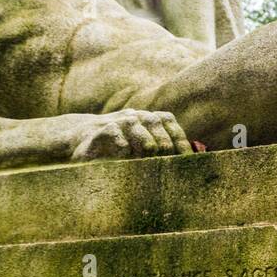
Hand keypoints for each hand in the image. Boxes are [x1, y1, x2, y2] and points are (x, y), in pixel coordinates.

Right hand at [70, 109, 191, 162]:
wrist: (83, 141)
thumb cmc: (118, 149)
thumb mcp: (141, 150)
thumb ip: (163, 151)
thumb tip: (192, 160)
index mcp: (147, 120)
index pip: (167, 120)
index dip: (178, 137)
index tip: (186, 155)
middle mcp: (134, 117)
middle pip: (154, 120)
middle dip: (163, 139)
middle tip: (168, 156)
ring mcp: (115, 121)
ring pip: (133, 122)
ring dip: (144, 138)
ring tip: (150, 153)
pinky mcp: (98, 131)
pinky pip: (111, 131)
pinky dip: (120, 141)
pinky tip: (126, 153)